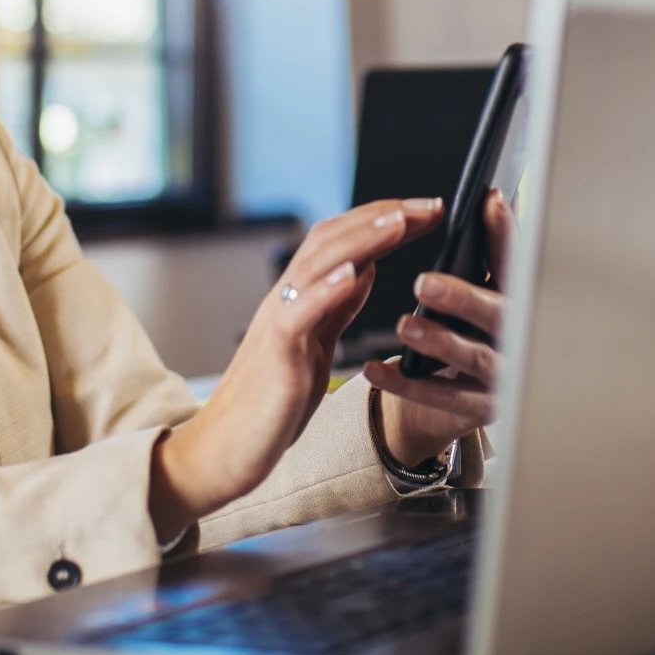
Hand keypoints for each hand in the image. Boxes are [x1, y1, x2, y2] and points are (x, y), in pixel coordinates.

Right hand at [148, 197, 443, 539]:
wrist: (225, 450)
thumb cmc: (270, 404)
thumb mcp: (315, 346)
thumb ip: (336, 308)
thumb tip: (363, 269)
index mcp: (300, 299)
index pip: (343, 242)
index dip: (383, 222)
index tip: (427, 210)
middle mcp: (286, 301)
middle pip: (332, 240)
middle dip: (382, 218)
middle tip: (429, 204)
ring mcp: (278, 324)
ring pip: (317, 265)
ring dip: (360, 239)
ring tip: (398, 221)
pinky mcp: (275, 356)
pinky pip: (299, 314)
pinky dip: (327, 289)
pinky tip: (354, 272)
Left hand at [363, 189, 509, 466]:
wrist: (459, 398)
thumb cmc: (469, 332)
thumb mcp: (478, 292)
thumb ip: (484, 254)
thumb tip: (489, 198)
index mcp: (516, 301)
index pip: (515, 262)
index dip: (505, 234)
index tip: (489, 202)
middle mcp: (517, 337)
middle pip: (499, 315)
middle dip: (464, 297)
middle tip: (425, 283)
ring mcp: (502, 376)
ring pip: (474, 357)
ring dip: (439, 341)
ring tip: (406, 327)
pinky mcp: (480, 408)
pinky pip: (442, 397)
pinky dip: (406, 384)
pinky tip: (376, 369)